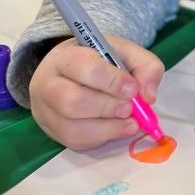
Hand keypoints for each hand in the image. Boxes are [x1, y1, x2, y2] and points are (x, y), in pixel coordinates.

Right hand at [29, 34, 164, 150]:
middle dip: (108, 107)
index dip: (112, 81)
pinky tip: (116, 129)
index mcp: (65, 57)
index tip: (132, 88)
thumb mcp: (125, 52)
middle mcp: (47, 84)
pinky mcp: (52, 131)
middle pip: (73, 102)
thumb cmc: (100, 60)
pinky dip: (101, 138)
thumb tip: (148, 96)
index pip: (85, 69)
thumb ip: (145, 66)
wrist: (72, 70)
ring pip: (71, 127)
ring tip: (129, 122)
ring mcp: (46, 110)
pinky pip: (74, 142)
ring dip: (107, 128)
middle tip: (129, 108)